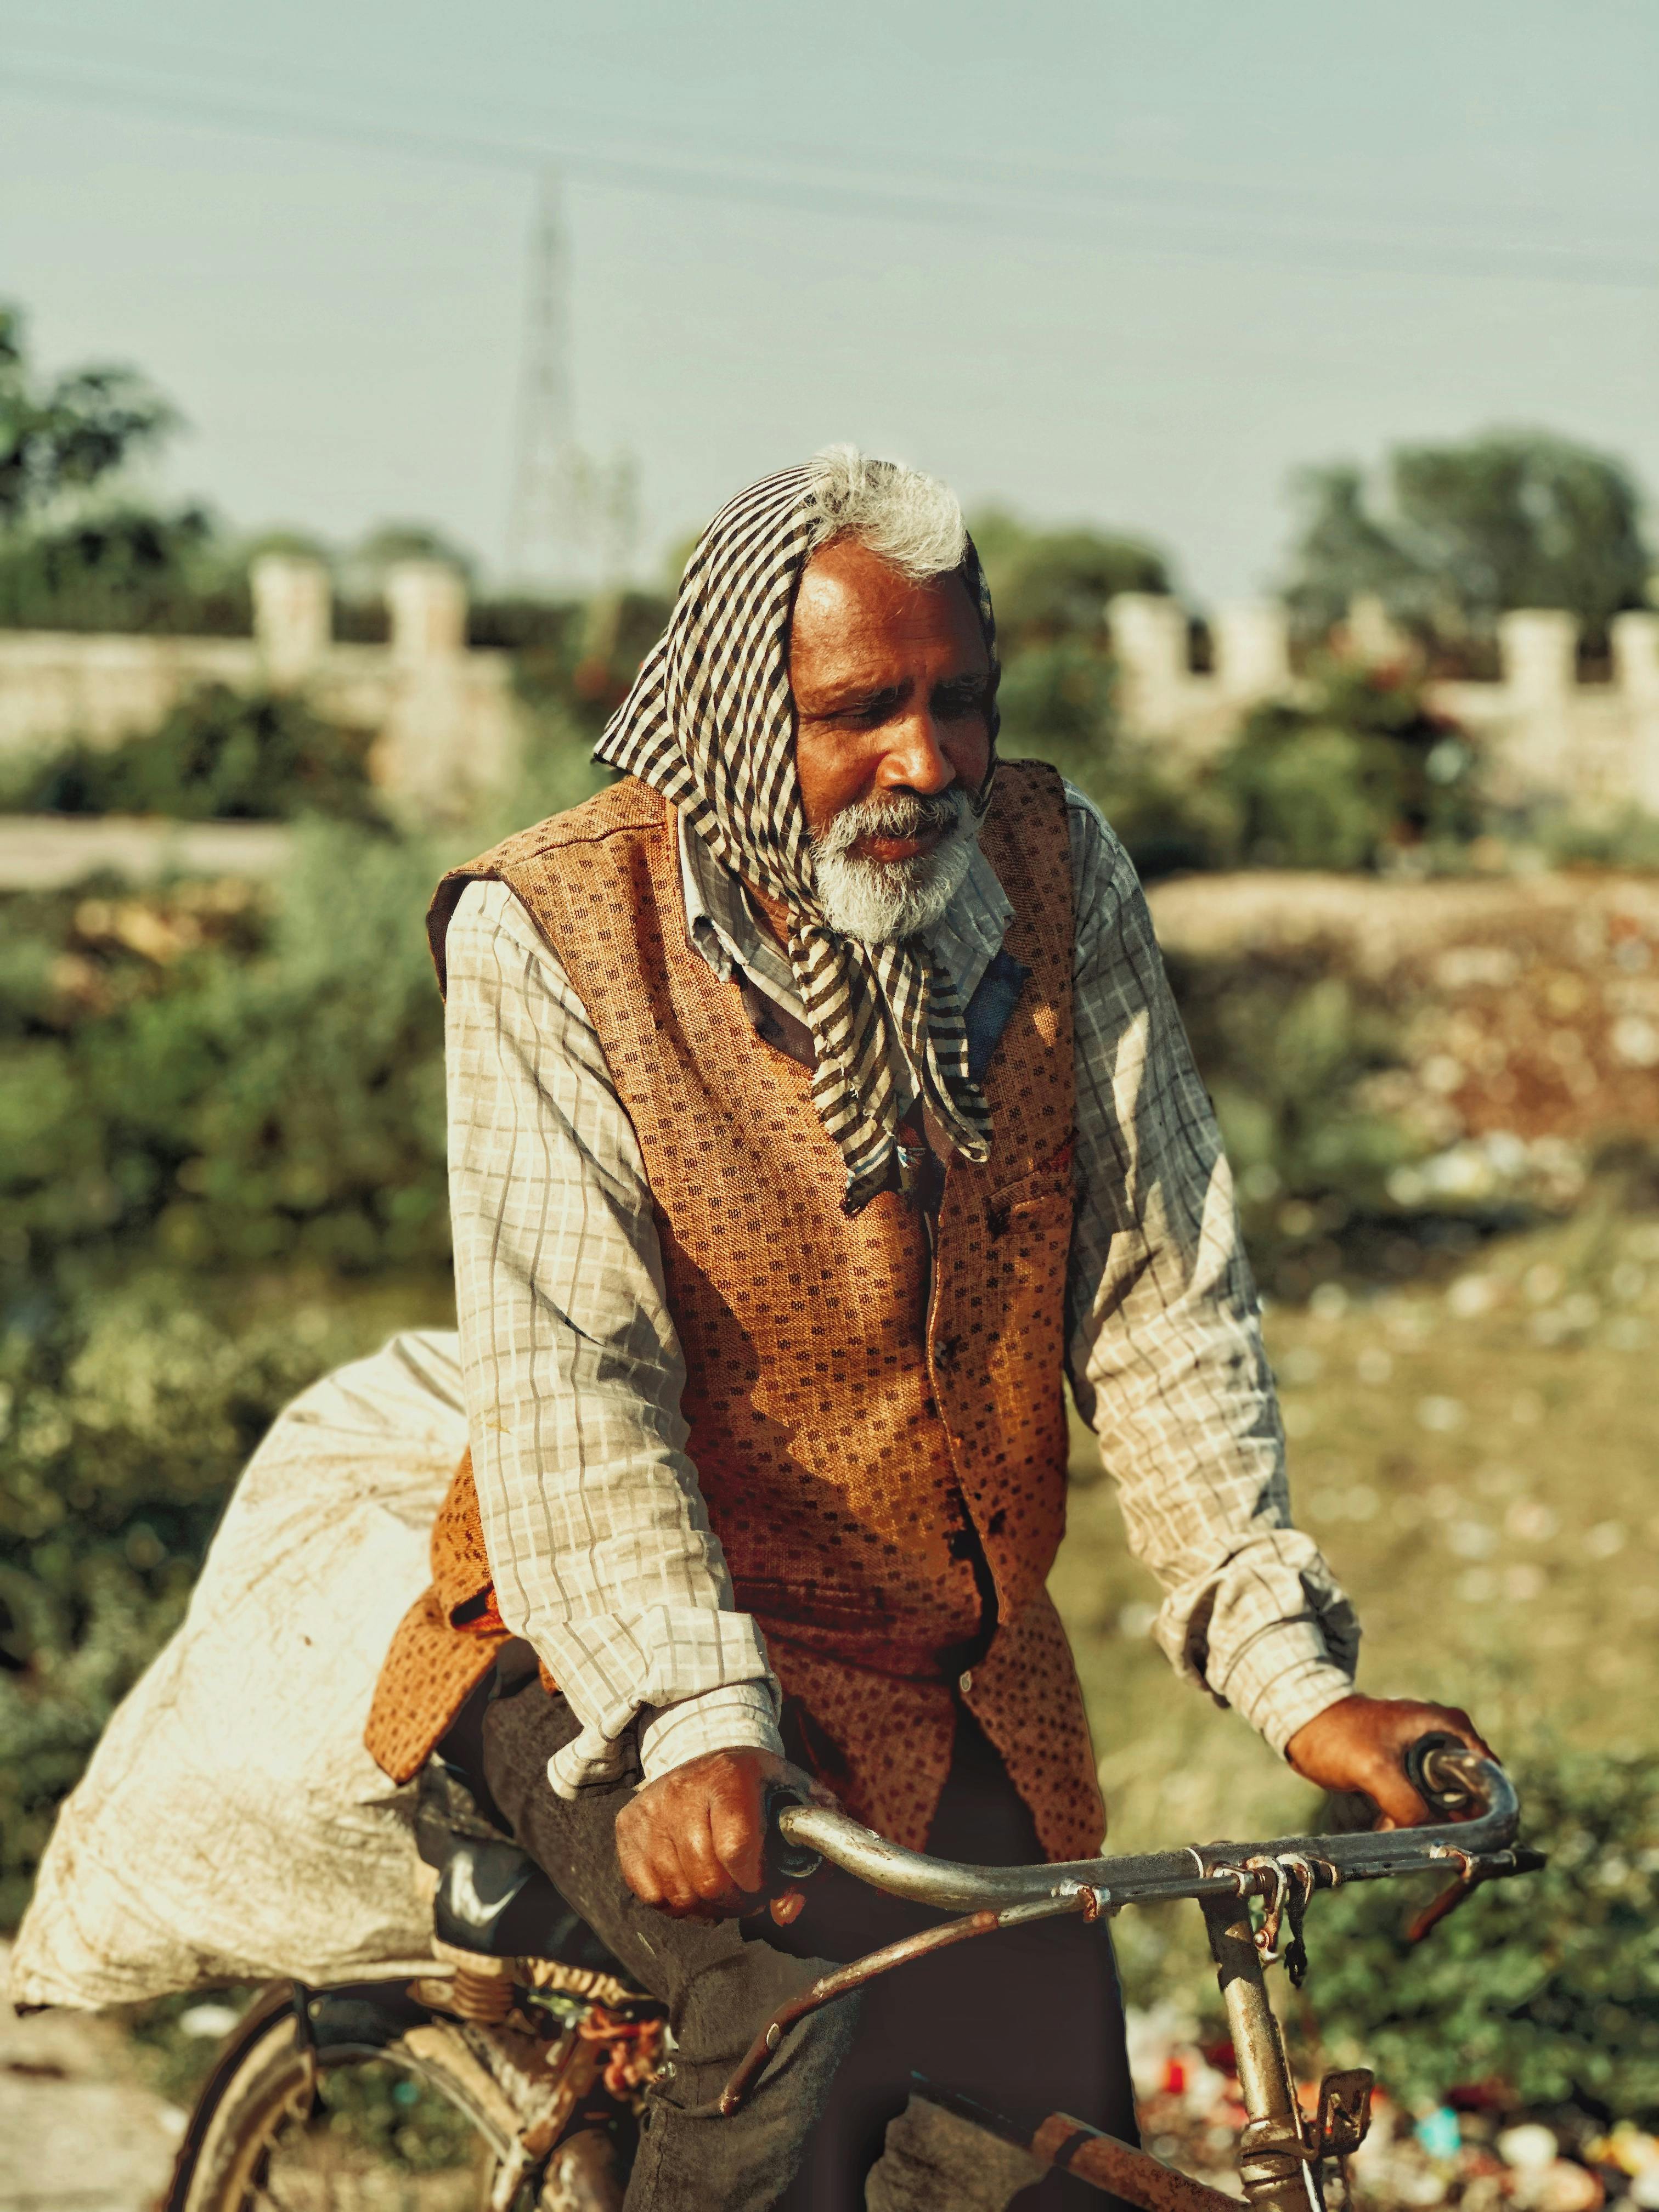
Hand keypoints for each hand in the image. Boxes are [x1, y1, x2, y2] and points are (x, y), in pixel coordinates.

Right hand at [614, 1748, 836, 1920]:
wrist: (712, 1758)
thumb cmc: (761, 1790)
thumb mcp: (797, 1808)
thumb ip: (808, 1858)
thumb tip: (784, 1912)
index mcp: (731, 1775)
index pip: (736, 1847)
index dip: (754, 1882)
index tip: (762, 1884)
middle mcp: (684, 1787)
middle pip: (707, 1878)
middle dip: (734, 1901)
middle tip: (745, 1895)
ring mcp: (652, 1807)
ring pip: (677, 1891)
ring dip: (706, 1906)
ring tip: (722, 1890)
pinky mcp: (628, 1825)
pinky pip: (649, 1892)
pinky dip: (674, 1903)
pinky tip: (692, 1885)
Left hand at [1285, 1694, 1495, 1829]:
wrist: (1304, 1724)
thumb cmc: (1338, 1735)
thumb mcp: (1375, 1770)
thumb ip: (1407, 1804)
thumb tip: (1434, 1836)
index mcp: (1451, 1728)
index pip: (1489, 1776)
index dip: (1485, 1811)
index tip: (1473, 1840)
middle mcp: (1447, 1739)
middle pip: (1471, 1795)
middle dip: (1451, 1823)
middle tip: (1429, 1840)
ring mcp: (1430, 1755)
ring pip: (1447, 1804)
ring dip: (1427, 1824)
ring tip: (1391, 1824)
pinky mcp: (1412, 1771)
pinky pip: (1426, 1804)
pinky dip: (1411, 1818)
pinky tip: (1384, 1823)